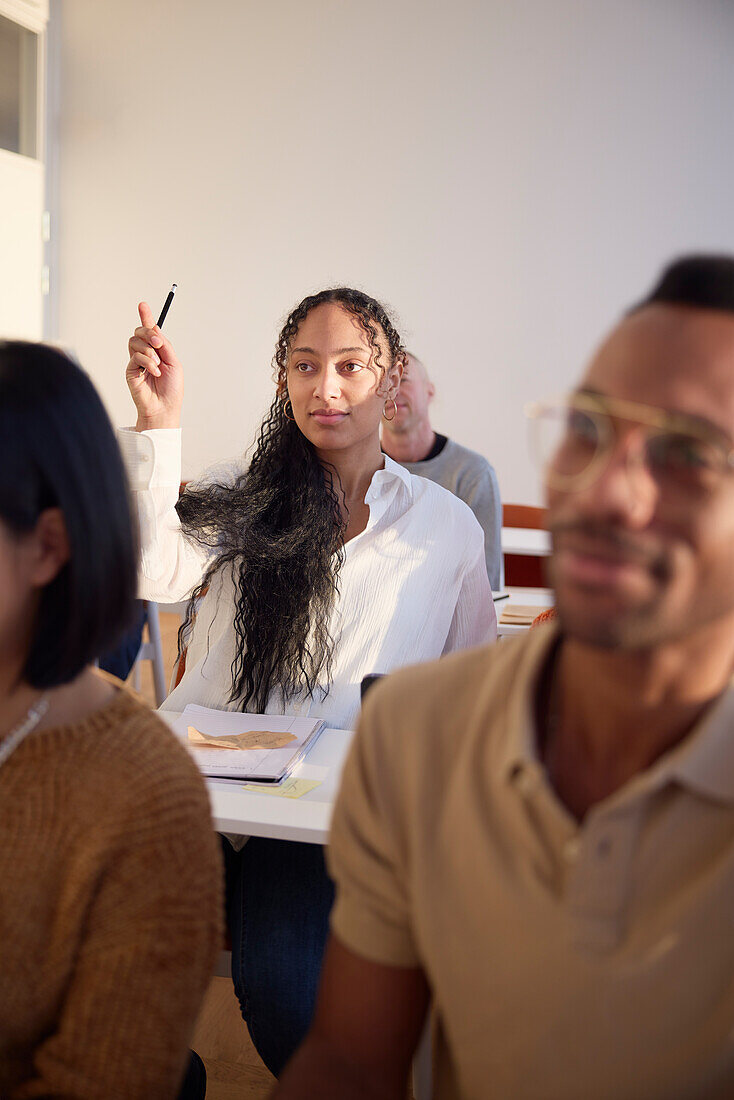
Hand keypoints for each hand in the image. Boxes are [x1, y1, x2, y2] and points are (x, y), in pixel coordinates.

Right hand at [125, 302, 183, 430]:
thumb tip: (155, 328)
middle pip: (139, 332)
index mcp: (158, 351)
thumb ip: (164, 345)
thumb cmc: (171, 389)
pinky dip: (147, 362)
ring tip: (157, 365)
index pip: (149, 331)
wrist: (165, 407)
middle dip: (149, 333)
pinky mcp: (130, 370)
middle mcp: (145, 354)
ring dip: (149, 351)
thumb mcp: (174, 363)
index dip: (146, 317)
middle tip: (159, 344)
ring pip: (134, 342)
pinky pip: (135, 356)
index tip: (143, 305)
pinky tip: (154, 372)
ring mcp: (136, 362)